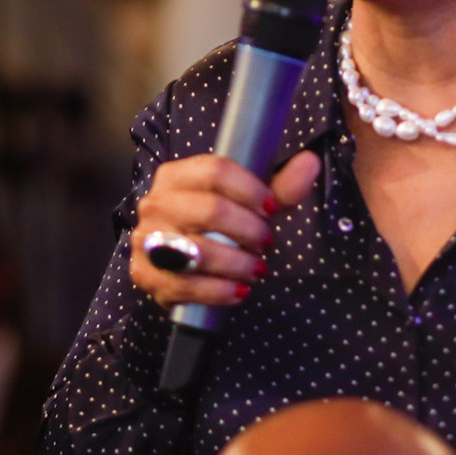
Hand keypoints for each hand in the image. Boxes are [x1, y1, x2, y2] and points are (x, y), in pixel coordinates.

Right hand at [130, 150, 320, 311]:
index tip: (271, 208)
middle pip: (211, 210)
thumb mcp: (250, 204)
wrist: (180, 263)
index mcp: (176, 175)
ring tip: (256, 269)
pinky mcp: (146, 276)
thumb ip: (281, 186)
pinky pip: (186, 286)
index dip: (251, 190)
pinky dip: (220, 291)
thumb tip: (310, 162)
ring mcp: (146, 240)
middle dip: (249, 230)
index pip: (216, 170)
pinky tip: (238, 290)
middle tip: (266, 243)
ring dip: (238, 263)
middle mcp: (155, 203)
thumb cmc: (219, 227)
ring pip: (199, 251)